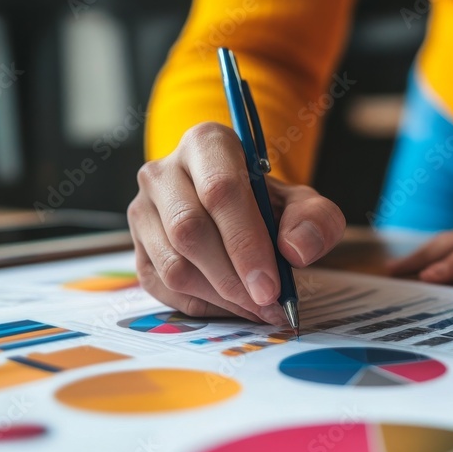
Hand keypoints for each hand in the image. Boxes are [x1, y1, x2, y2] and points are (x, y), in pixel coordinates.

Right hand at [128, 122, 345, 323]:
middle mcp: (163, 172)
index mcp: (206, 144)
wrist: (236, 210)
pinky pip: (164, 287)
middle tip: (268, 304)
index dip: (246, 243)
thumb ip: (315, 220)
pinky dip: (204, 305)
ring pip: (173, 265)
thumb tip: (295, 250)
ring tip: (257, 307)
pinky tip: (234, 305)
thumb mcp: (304, 203)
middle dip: (234, 278)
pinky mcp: (137, 247)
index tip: (271, 284)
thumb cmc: (268, 204)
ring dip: (220, 296)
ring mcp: (142, 210)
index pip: (220, 191)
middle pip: (189, 231)